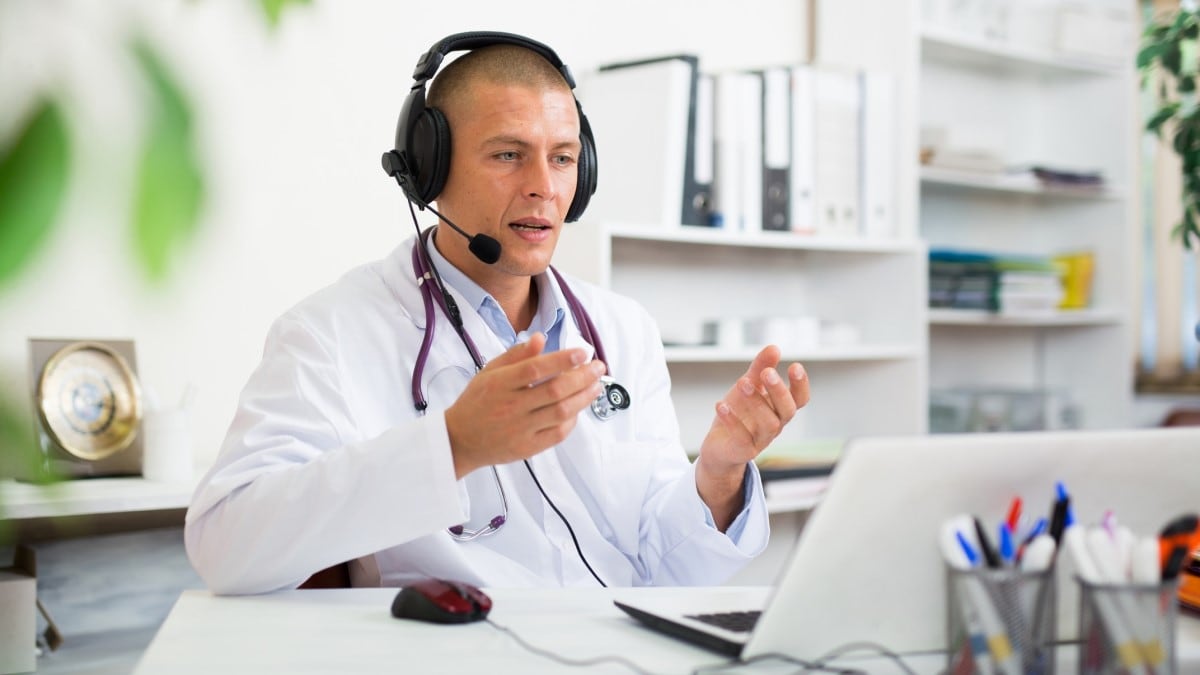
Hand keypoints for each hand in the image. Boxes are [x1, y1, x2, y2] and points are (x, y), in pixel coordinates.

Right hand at [444, 333, 605, 477]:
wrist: (460, 440)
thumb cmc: (477, 401)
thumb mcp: (489, 371)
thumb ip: (516, 355)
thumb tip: (541, 338)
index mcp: (500, 384)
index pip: (535, 369)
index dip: (562, 360)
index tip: (582, 353)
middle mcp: (511, 406)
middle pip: (555, 390)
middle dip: (582, 377)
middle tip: (598, 368)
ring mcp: (520, 429)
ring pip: (560, 412)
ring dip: (583, 398)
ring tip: (596, 385)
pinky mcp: (527, 448)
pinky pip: (557, 434)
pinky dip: (572, 420)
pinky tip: (579, 408)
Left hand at [695, 345, 808, 528]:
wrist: (719, 446)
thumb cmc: (739, 413)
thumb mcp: (748, 386)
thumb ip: (760, 368)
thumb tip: (774, 348)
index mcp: (779, 409)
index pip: (800, 399)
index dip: (801, 384)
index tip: (795, 366)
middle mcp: (775, 425)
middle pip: (787, 410)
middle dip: (779, 391)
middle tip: (767, 372)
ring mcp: (761, 440)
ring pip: (769, 424)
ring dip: (756, 402)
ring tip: (742, 382)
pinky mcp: (743, 451)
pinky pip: (742, 438)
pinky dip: (732, 421)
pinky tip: (720, 405)